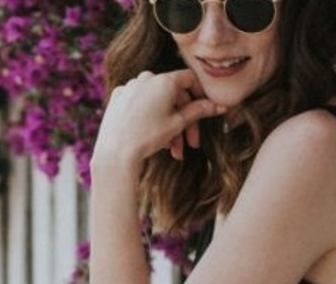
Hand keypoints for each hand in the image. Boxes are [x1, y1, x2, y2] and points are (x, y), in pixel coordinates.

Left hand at [93, 68, 225, 170]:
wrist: (115, 153)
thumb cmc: (147, 138)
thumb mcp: (178, 124)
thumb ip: (199, 111)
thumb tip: (220, 106)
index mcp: (164, 80)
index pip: (189, 79)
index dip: (200, 95)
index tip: (206, 110)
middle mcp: (146, 77)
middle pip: (173, 96)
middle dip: (184, 122)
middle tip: (191, 144)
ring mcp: (129, 87)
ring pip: (156, 103)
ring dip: (168, 125)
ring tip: (172, 150)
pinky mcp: (117, 98)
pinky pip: (139, 105)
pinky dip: (149, 118)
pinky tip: (152, 139)